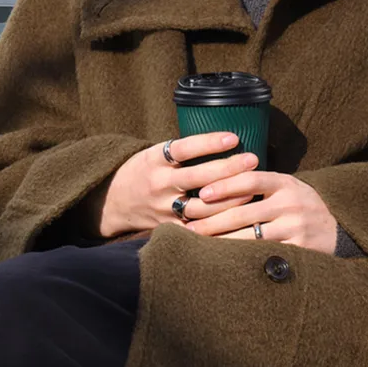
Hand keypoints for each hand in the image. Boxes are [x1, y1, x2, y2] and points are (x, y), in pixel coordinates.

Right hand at [86, 132, 264, 238]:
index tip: (234, 137)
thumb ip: (183, 151)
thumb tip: (226, 138)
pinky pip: (197, 228)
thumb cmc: (144, 171)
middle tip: (253, 159)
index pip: (183, 148)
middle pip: (197, 177)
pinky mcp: (169, 228)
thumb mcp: (155, 154)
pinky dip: (218, 224)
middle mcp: (159, 184)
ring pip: (201, 206)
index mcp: (154, 160)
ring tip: (252, 189)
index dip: (208, 143)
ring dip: (229, 199)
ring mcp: (163, 208)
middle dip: (228, 169)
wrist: (114, 201)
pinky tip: (238, 218)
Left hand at [181, 169, 338, 254]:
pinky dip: (240, 256)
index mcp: (286, 183)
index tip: (201, 193)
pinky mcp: (299, 250)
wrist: (338, 230)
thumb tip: (214, 180)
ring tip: (198, 244)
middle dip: (212, 219)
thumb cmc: (300, 206)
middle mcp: (292, 203)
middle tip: (188, 225)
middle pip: (244, 211)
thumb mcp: (286, 187)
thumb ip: (259, 183)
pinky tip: (223, 259)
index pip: (250, 180)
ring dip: (220, 241)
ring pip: (249, 236)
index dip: (224, 185)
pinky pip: (263, 253)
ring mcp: (296, 228)